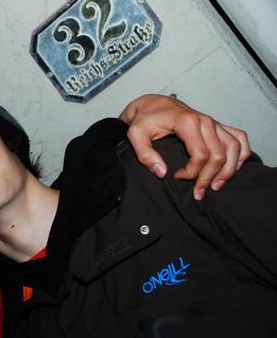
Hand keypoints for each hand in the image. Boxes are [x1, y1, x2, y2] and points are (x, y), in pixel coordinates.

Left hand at [120, 94, 250, 199]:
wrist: (152, 104)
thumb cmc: (144, 119)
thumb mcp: (135, 135)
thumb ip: (145, 154)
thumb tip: (162, 172)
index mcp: (187, 122)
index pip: (200, 154)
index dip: (192, 172)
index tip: (177, 177)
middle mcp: (205, 121)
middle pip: (219, 154)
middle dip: (210, 177)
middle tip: (198, 193)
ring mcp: (213, 122)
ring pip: (233, 148)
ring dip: (229, 170)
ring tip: (216, 185)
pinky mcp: (217, 125)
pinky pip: (239, 137)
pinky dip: (241, 153)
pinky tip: (234, 167)